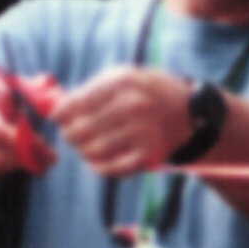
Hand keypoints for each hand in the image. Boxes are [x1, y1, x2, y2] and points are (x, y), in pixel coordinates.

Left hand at [51, 66, 203, 176]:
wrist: (193, 114)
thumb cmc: (148, 94)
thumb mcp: (125, 78)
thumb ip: (91, 90)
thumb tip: (55, 107)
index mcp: (122, 81)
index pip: (74, 104)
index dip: (60, 115)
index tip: (58, 119)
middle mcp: (132, 105)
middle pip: (80, 130)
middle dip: (71, 135)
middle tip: (72, 136)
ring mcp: (142, 130)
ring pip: (93, 150)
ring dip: (85, 152)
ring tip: (86, 148)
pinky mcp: (150, 154)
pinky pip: (112, 169)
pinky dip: (101, 168)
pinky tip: (99, 162)